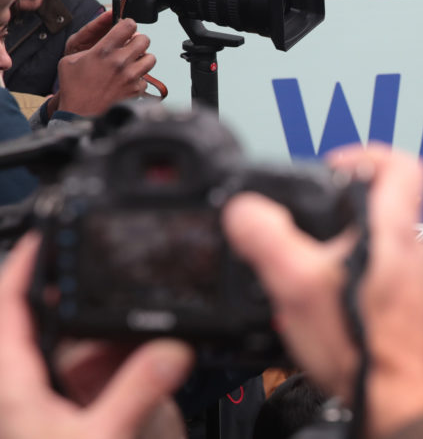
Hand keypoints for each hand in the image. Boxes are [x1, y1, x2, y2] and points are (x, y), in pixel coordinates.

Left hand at [0, 234, 193, 438]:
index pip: (9, 312)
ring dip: (90, 314)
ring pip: (66, 343)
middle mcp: (32, 390)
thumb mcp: (107, 438)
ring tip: (118, 288)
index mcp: (18, 389)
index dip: (22, 269)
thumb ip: (138, 390)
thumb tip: (172, 346)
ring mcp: (54, 402)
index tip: (42, 237)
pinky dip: (111, 345)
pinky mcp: (78, 414)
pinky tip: (139, 341)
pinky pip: (90, 367)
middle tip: (92, 252)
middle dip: (63, 282)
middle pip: (36, 319)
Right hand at [54, 17, 154, 116]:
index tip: (126, 29)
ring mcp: (131, 76)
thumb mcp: (70, 60)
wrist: (79, 114)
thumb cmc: (74, 88)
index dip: (128, 25)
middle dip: (138, 41)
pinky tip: (126, 82)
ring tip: (131, 64)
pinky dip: (138, 79)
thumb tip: (107, 41)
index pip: (128, 25)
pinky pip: (146, 79)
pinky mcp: (137, 89)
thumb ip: (90, 47)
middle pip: (144, 40)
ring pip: (151, 58)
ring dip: (142, 59)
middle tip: (130, 47)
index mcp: (104, 50)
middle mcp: (120, 61)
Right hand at [223, 144, 422, 437]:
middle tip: (311, 216)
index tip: (333, 166)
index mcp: (392, 230)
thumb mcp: (297, 285)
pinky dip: (356, 273)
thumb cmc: (360, 348)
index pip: (400, 164)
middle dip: (343, 203)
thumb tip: (245, 210)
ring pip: (383, 239)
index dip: (364, 154)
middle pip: (387, 201)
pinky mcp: (409, 306)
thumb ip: (268, 239)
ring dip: (348, 241)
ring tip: (313, 259)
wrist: (393, 400)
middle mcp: (413, 250)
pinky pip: (383, 272)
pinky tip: (330, 296)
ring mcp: (416, 279)